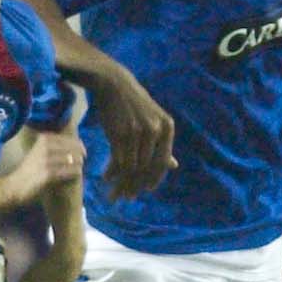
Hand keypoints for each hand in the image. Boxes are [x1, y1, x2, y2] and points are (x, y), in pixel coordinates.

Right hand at [5, 106, 86, 202]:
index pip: (71, 140)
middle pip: (75, 149)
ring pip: (75, 160)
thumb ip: (54, 146)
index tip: (83, 152)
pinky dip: (75, 173)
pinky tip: (75, 176)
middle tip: (82, 162)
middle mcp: (45, 147)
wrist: (14, 186)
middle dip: (81, 156)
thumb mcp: (38, 152)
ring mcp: (47, 160)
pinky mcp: (49, 173)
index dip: (80, 146)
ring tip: (78, 169)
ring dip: (79, 165)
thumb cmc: (30, 170)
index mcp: (44, 139)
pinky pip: (71, 171)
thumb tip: (78, 145)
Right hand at [90, 74, 176, 200]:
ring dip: (121, 182)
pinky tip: (107, 178)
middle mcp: (155, 130)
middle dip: (135, 185)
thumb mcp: (154, 121)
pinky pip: (118, 159)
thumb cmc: (134, 105)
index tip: (145, 190)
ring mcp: (137, 132)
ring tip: (114, 192)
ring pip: (131, 166)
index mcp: (168, 128)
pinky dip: (112, 171)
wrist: (114, 84)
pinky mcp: (119, 133)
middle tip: (126, 197)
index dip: (154, 179)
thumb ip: (162, 144)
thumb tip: (174, 166)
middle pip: (147, 167)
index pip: (162, 162)